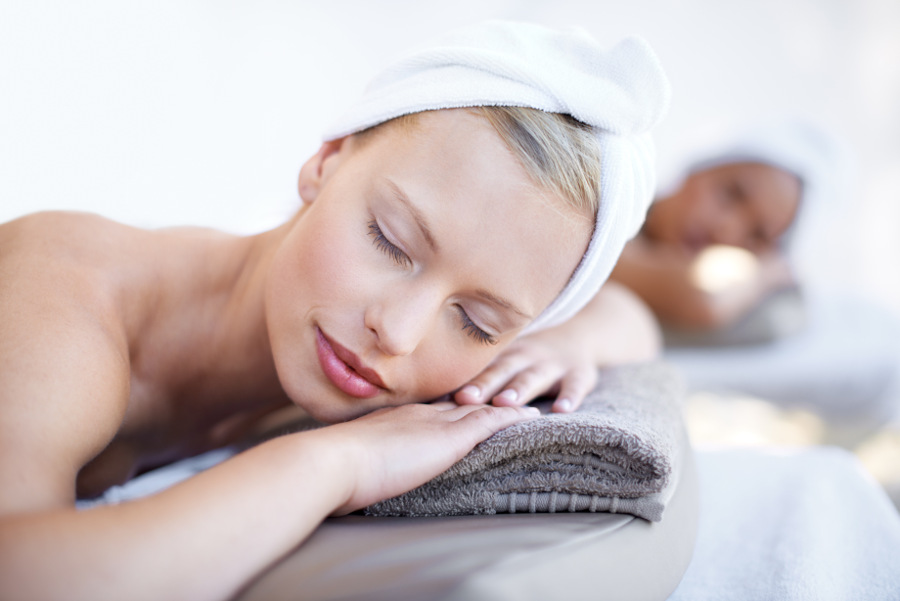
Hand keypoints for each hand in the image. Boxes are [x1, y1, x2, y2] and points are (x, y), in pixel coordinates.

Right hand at [320, 402, 538, 514]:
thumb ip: (362, 462)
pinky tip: (530, 417)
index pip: (432, 411)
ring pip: (480, 408)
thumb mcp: (350, 460)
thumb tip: (356, 475)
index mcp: (395, 418)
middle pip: (460, 404)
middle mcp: (419, 413)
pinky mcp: (451, 437)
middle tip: (504, 398)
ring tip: (527, 404)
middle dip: (482, 402)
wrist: (334, 461)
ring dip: (505, 406)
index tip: (464, 407)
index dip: (451, 409)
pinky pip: (491, 421)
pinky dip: (512, 417)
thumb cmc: (332, 468)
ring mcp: (436, 422)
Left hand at [452, 328, 597, 413]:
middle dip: (484, 384)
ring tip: (505, 403)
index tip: (444, 394)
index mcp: (503, 355)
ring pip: (534, 376)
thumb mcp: (505, 358)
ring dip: (519, 389)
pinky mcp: (580, 374)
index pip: (481, 368)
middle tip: (465, 398)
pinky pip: (576, 385)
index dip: (464, 380)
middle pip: (502, 370)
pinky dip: (570, 396)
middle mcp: (525, 356)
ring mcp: (553, 364)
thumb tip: (434, 398)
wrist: (579, 336)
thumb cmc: (528, 358)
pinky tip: (562, 409)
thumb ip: (480, 376)